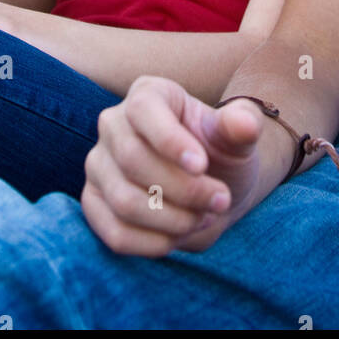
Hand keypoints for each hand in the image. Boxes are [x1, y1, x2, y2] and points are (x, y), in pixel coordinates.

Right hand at [81, 75, 269, 256]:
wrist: (210, 185)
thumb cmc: (221, 153)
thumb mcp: (236, 138)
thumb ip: (242, 126)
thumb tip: (245, 123)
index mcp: (147, 94)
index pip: (142, 110)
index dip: (170, 141)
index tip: (202, 166)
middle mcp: (113, 124)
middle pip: (133, 160)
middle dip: (183, 189)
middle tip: (220, 199)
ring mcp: (98, 164)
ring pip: (123, 200)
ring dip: (172, 219)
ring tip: (203, 216)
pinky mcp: (94, 202)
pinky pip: (114, 233)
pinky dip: (152, 243)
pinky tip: (179, 236)